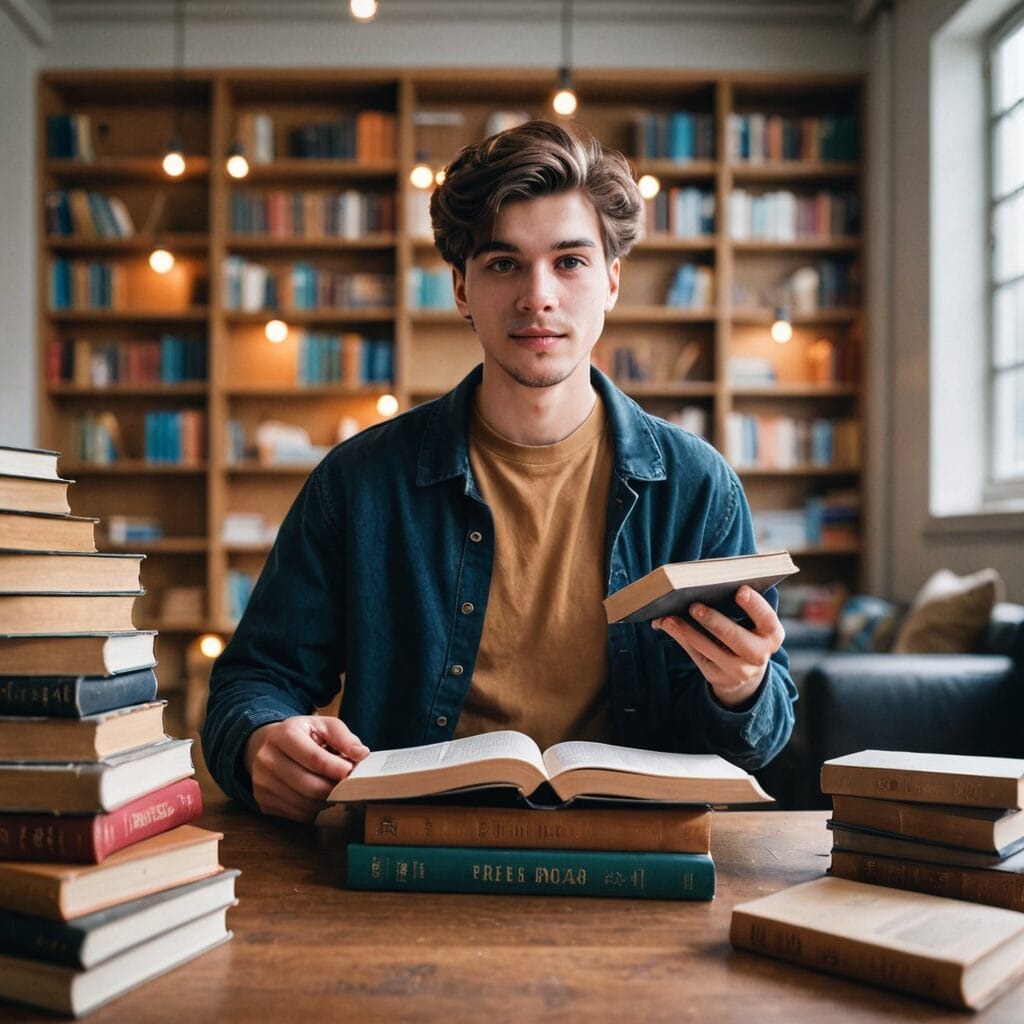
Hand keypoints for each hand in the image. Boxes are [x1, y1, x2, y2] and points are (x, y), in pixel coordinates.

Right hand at [243, 715, 368, 821]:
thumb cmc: (303, 735)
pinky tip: (317, 796)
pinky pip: (298, 815)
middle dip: (334, 788)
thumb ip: (344, 737)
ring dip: (326, 800)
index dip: (337, 768)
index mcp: (283, 735)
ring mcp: (262, 782)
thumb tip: (361, 754)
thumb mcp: (324, 726)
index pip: (314, 759)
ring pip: (305, 804)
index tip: (351, 771)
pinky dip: (314, 809)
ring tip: (332, 787)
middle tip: (346, 784)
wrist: (268, 745)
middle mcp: (267, 758)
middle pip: (310, 786)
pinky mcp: (263, 801)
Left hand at [652, 586, 784, 707]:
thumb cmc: (745, 633)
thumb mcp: (751, 623)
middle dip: (713, 621)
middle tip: (694, 606)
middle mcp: (759, 655)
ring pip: (710, 649)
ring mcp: (740, 670)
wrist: (746, 671)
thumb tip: (699, 585)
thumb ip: (737, 606)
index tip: (740, 590)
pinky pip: (697, 656)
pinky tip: (668, 625)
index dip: (754, 604)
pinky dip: (681, 638)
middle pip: (735, 637)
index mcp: (772, 634)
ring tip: (670, 617)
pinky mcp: (718, 677)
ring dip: (688, 631)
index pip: (766, 617)